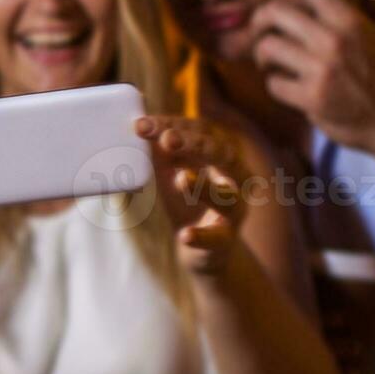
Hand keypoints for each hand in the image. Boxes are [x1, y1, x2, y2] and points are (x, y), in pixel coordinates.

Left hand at [134, 115, 249, 276]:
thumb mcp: (170, 172)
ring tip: (180, 178)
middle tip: (168, 139)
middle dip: (196, 145)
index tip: (141, 125)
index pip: (202, 132)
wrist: (204, 249)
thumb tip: (139, 124)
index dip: (173, 125)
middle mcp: (235, 179)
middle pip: (224, 155)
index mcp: (221, 156)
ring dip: (204, 187)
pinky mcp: (227, 241)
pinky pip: (218, 238)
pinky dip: (202, 236)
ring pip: (228, 197)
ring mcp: (234, 211)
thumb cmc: (187, 202)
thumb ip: (160, 151)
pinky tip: (185, 235)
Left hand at [247, 0, 374, 155]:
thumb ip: (369, 2)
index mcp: (350, 21)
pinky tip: (289, 86)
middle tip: (262, 30)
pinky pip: (273, 83)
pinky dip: (276, 84)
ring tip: (272, 61)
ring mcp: (321, 71)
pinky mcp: (311, 99)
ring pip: (267, 48)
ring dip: (263, 55)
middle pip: (273, 13)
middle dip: (259, 20)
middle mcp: (333, 41)